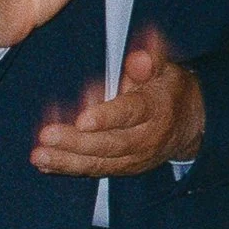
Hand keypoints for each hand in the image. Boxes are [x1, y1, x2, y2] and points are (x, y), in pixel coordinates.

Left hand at [29, 40, 202, 178]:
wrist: (189, 123)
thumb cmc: (166, 90)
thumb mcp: (165, 68)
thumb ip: (150, 61)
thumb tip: (138, 58)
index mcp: (155, 110)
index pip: (130, 113)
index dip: (106, 117)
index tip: (82, 119)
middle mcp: (145, 139)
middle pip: (110, 143)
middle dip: (76, 141)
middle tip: (47, 135)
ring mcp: (133, 158)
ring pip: (99, 161)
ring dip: (66, 160)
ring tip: (39, 155)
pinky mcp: (121, 168)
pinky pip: (94, 170)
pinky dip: (67, 167)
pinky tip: (45, 164)